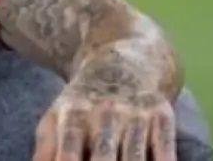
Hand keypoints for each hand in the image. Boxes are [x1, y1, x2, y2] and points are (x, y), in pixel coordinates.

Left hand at [34, 81, 176, 160]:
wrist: (121, 61)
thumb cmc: (82, 103)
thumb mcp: (56, 118)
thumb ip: (46, 150)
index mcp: (73, 114)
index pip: (67, 154)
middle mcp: (105, 112)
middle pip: (104, 159)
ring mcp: (136, 114)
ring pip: (136, 160)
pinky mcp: (163, 116)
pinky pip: (166, 153)